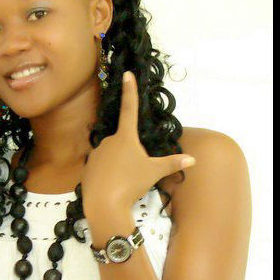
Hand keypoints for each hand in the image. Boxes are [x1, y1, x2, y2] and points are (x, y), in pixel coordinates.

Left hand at [80, 71, 195, 214]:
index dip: (130, 90)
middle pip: (123, 144)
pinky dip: (107, 177)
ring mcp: (95, 154)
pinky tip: (110, 188)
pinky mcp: (87, 168)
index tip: (127, 74)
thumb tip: (192, 160)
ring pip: (112, 158)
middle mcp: (108, 141)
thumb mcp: (154, 172)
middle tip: (134, 174)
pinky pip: (101, 169)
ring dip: (118, 167)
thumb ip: (172, 163)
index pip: (129, 108)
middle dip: (130, 156)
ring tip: (122, 184)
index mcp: (125, 137)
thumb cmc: (131, 184)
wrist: (104, 205)